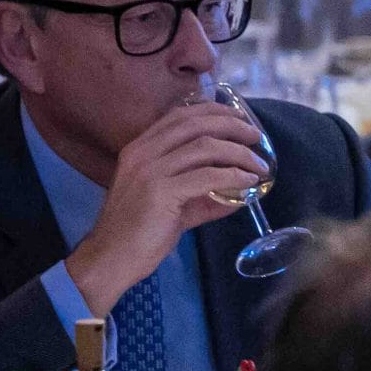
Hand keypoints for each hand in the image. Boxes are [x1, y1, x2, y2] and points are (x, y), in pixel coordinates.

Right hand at [66, 100, 268, 315]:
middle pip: (195, 124)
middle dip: (232, 125)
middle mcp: (142, 153)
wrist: (111, 258)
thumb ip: (203, 195)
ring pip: (205, 147)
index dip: (213, 111)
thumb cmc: (139, 232)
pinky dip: (233, 176)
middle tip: (256, 137)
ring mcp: (150, 171)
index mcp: (139, 148)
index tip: (239, 118)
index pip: (179, 116)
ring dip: (239, 153)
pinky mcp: (160, 192)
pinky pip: (207, 176)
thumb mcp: (173, 204)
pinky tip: (248, 182)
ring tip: (259, 165)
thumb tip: (240, 192)